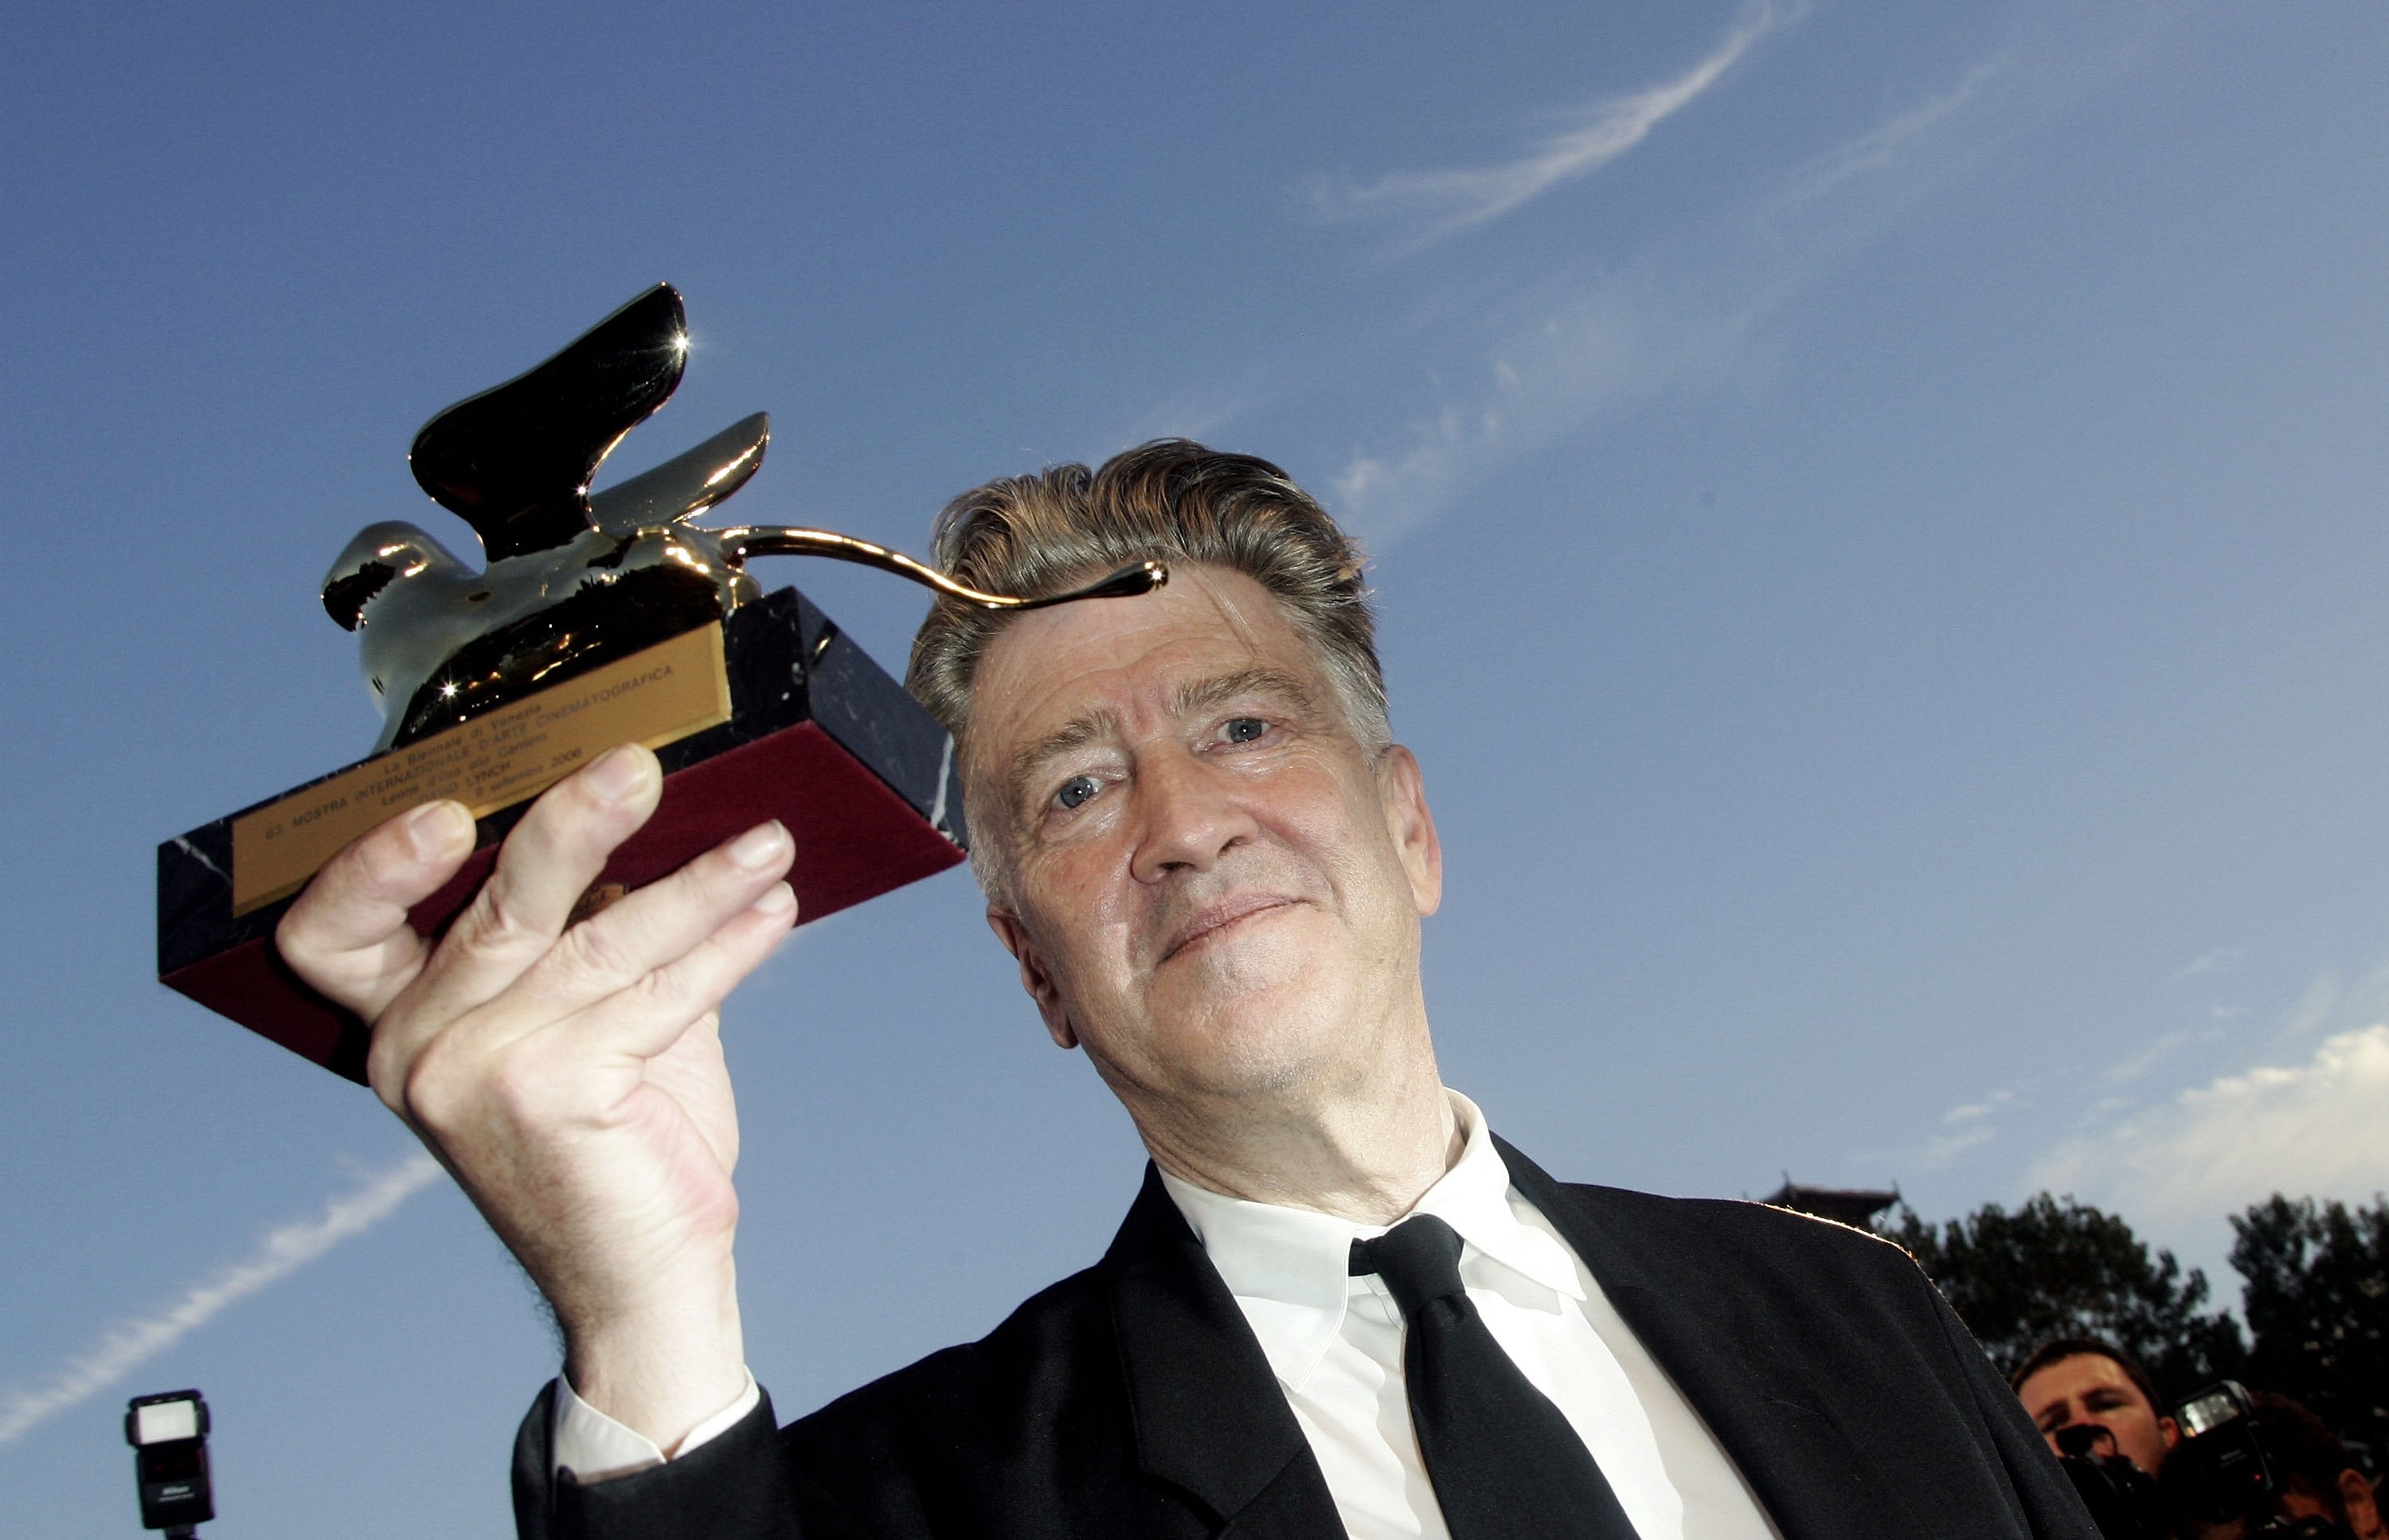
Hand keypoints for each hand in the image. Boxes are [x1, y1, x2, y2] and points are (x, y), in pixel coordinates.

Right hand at [275, 743, 796, 1449]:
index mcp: (401, 1024)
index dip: (372, 864)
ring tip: (768, 845)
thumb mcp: (588, 1027)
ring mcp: (476, 1075)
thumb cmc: (618, 1145)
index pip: (333, 933)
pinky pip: (656, 993)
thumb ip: (591, 939)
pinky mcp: (553, 1096)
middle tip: (639, 769)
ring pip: (598, 942)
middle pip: (492, 907)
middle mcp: (418, 1049)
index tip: (446, 810)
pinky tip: (773, 912)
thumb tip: (652, 827)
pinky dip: (726, 944)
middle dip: (572, 824)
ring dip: (697, 885)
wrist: (646, 1282)